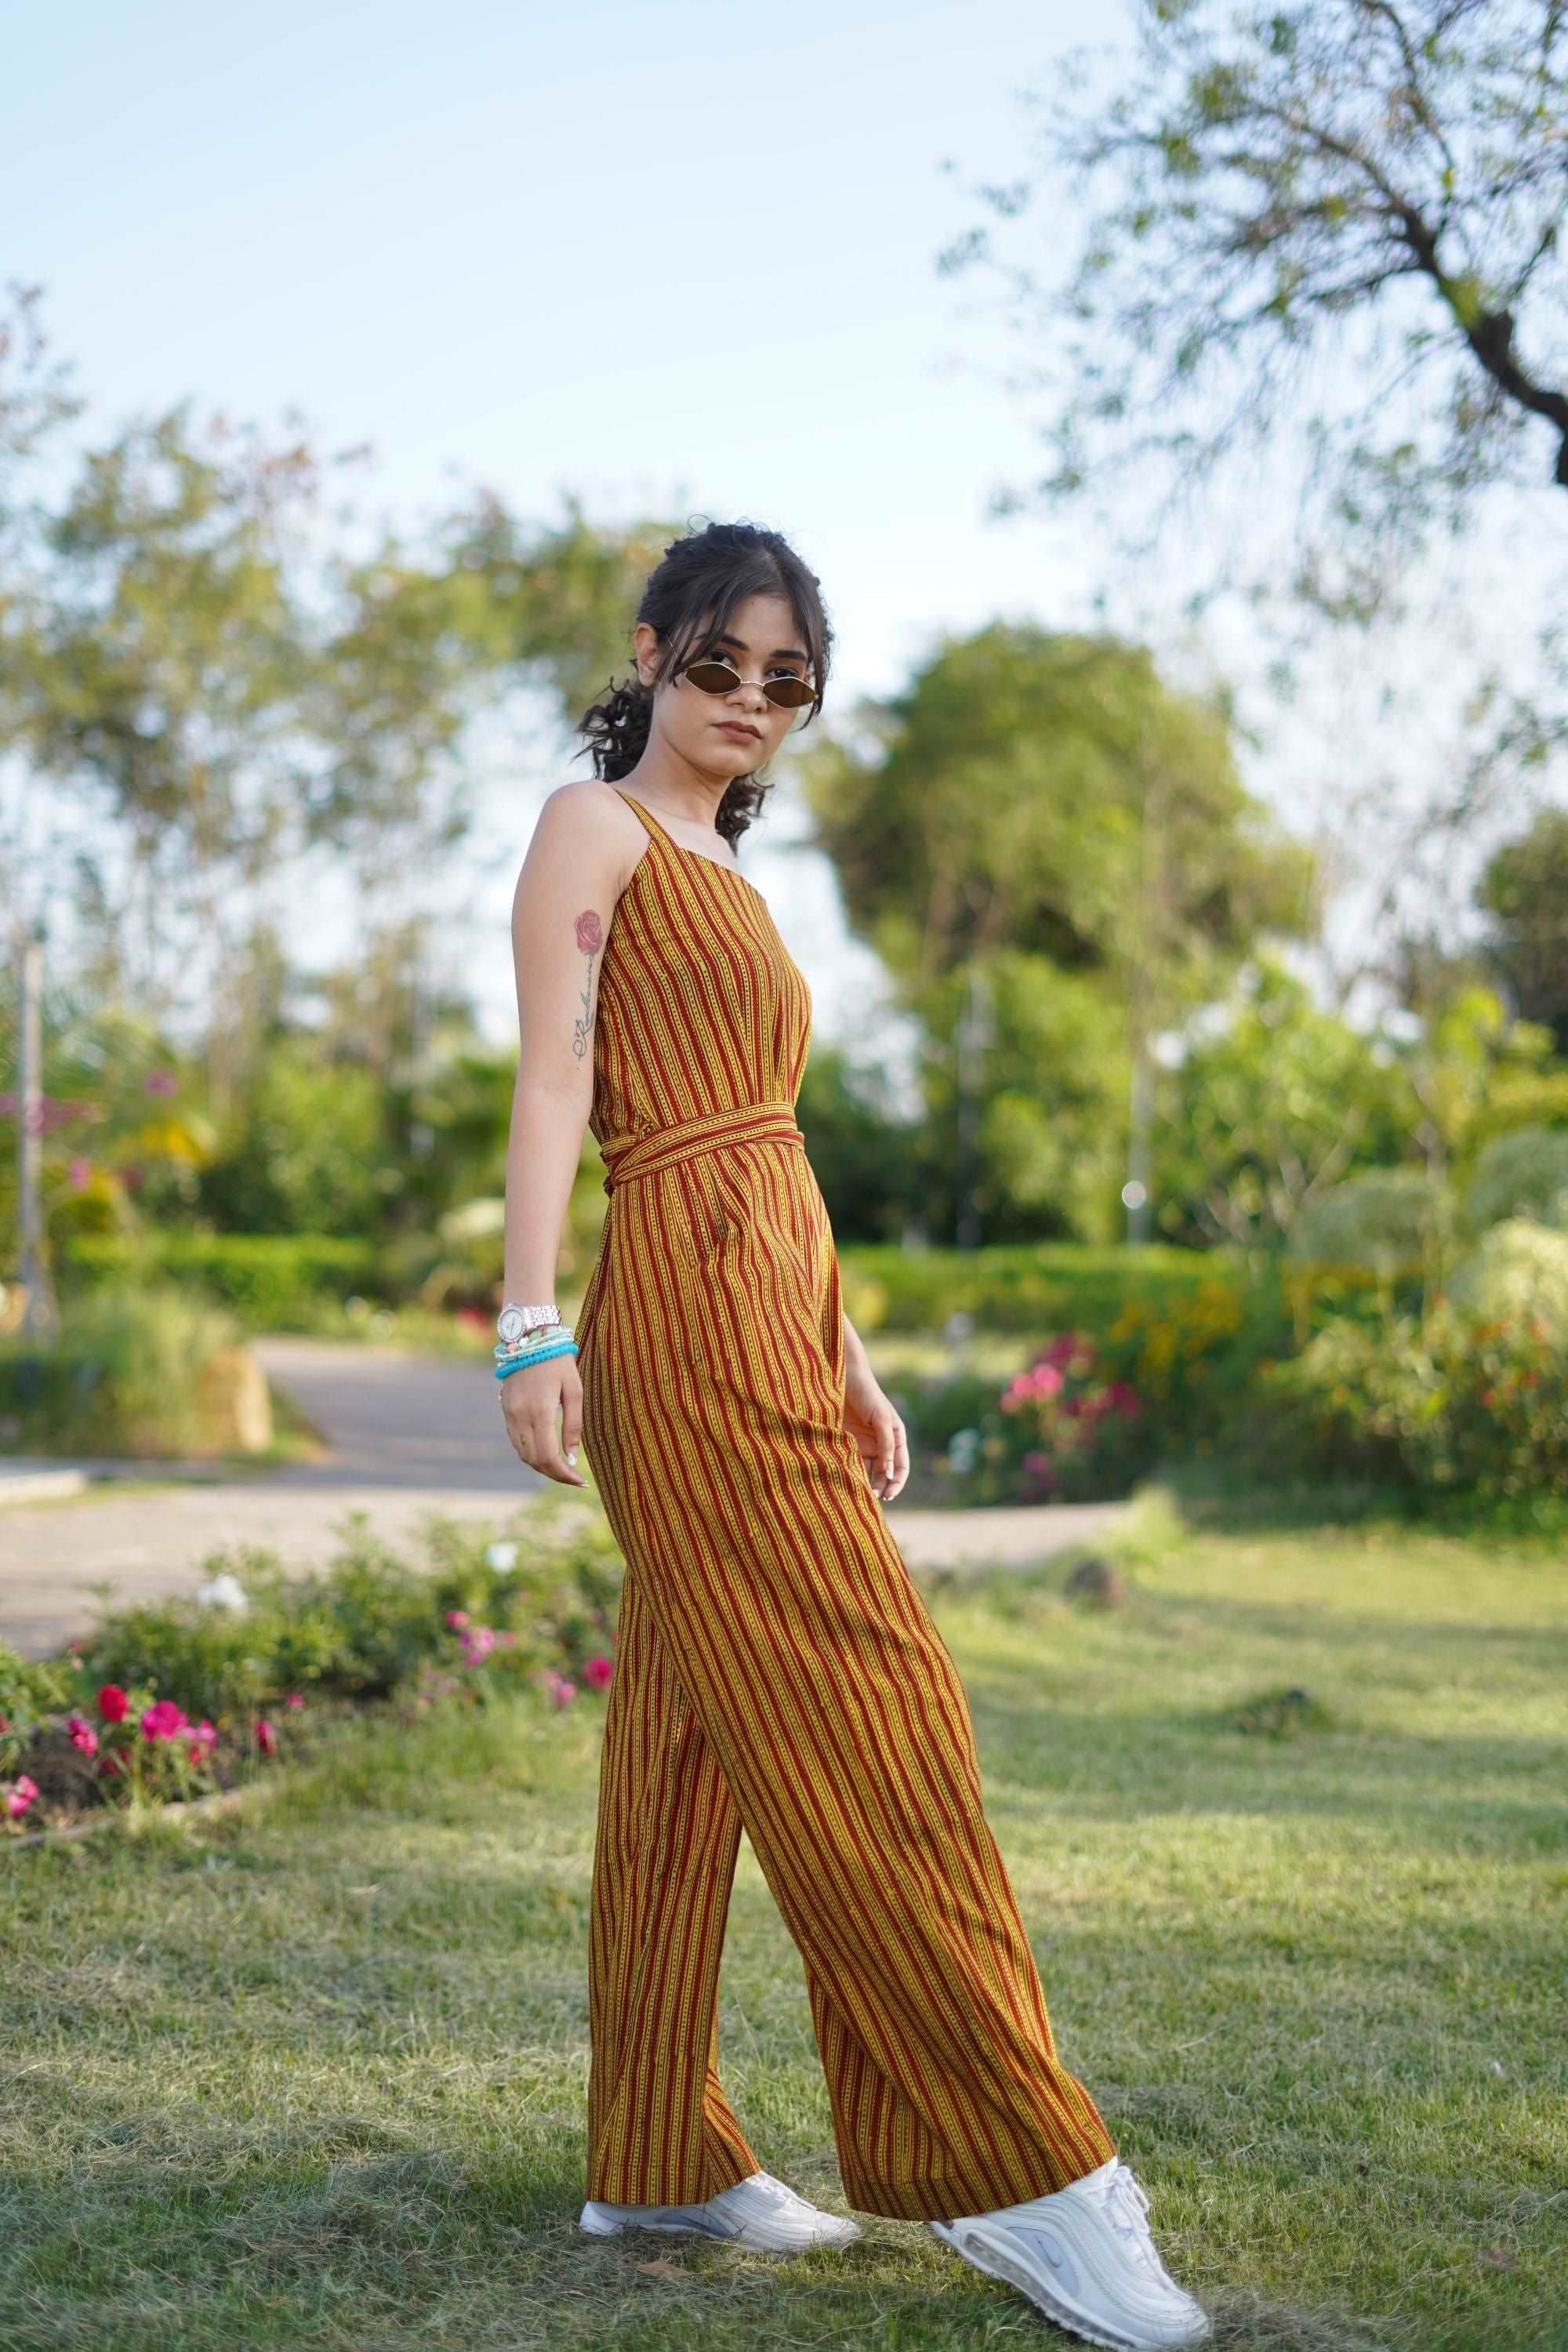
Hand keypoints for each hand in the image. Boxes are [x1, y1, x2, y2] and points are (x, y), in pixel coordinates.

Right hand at [499, 1354, 587, 1485]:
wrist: (529, 1337)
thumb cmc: (558, 1361)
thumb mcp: (575, 1390)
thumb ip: (574, 1425)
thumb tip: (572, 1457)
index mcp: (541, 1411)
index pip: (548, 1457)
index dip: (564, 1475)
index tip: (580, 1480)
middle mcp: (521, 1416)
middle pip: (534, 1461)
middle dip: (554, 1474)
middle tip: (574, 1477)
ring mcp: (509, 1414)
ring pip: (522, 1454)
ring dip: (541, 1465)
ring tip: (562, 1466)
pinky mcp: (505, 1410)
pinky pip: (516, 1441)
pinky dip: (530, 1452)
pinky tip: (546, 1450)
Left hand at [841, 1354, 908, 1501]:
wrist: (840, 1376)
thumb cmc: (866, 1394)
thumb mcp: (880, 1418)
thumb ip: (886, 1445)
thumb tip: (890, 1473)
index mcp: (895, 1437)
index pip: (901, 1467)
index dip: (897, 1483)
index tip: (888, 1495)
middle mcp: (880, 1443)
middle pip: (883, 1473)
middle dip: (878, 1487)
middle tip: (869, 1499)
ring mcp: (862, 1444)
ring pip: (865, 1470)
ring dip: (863, 1482)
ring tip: (856, 1494)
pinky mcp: (845, 1442)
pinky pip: (848, 1462)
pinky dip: (847, 1472)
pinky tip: (843, 1480)